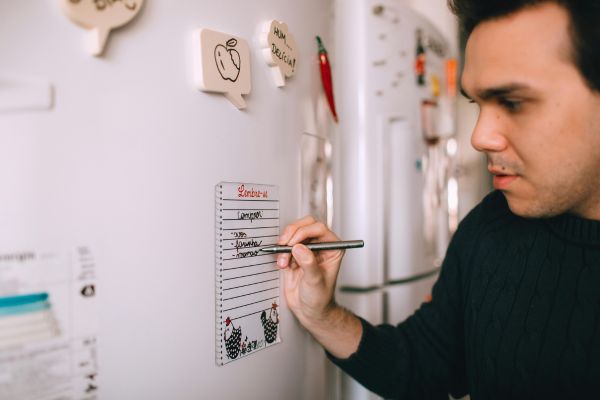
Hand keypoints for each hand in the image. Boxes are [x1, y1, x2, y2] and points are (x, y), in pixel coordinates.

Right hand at [277, 216, 362, 357]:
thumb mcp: (315, 281)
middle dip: (292, 234)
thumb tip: (300, 248)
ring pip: (293, 233)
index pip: (319, 229)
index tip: (293, 243)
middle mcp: (321, 245)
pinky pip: (285, 245)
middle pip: (305, 225)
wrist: (309, 310)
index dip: (304, 232)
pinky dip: (280, 252)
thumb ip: (309, 264)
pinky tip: (282, 265)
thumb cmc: (320, 298)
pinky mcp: (295, 254)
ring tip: (283, 262)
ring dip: (284, 245)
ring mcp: (307, 249)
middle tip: (284, 245)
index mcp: (333, 247)